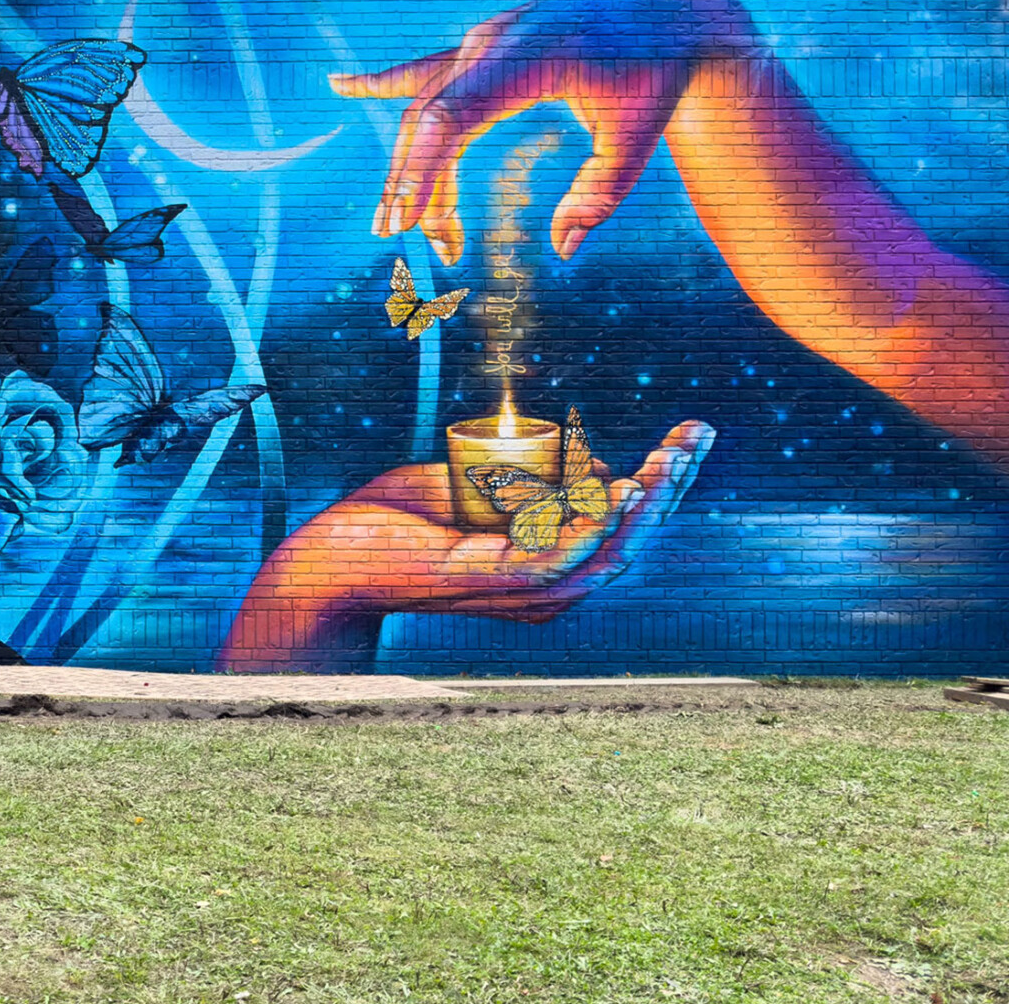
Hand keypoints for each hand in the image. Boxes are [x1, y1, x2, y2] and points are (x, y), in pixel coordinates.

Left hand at [220, 421, 714, 670]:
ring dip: (648, 499)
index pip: (623, 526)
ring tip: (671, 455)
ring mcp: (526, 591)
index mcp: (546, 569)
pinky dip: (598, 522)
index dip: (662, 484)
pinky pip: (563, 553)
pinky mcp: (498, 580)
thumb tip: (584, 462)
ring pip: (608, 546)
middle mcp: (548, 590)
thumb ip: (526, 476)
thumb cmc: (388, 525)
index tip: (690, 436)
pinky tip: (625, 487)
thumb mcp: (469, 486)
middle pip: (632, 536)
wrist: (326, 560)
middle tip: (697, 432)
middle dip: (671, 483)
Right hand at [328, 0, 756, 263]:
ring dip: (414, 169)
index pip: (451, 118)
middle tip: (412, 244)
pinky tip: (340, 84)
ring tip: (424, 231)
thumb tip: (564, 250)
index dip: (419, 171)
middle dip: (411, 186)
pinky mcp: (480, 47)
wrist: (658, 3)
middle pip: (426, 122)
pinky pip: (424, 70)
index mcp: (530, 60)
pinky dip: (383, 82)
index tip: (403, 221)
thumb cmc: (654, 71)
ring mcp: (480, 43)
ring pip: (424, 110)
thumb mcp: (640, 135)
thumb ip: (600, 193)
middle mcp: (492, 46)